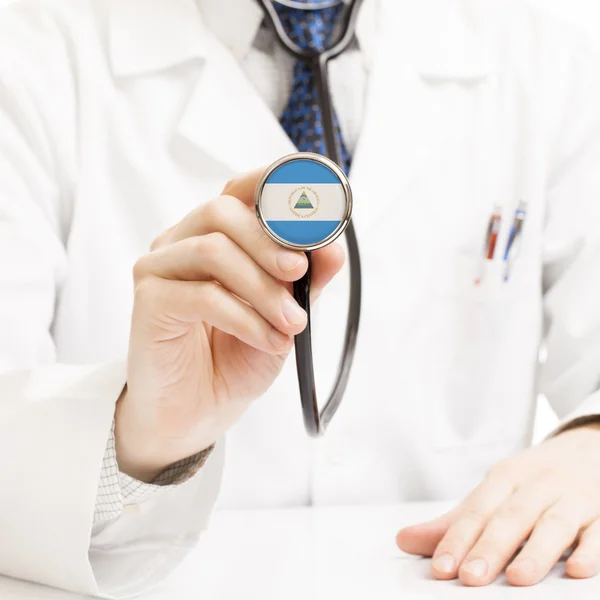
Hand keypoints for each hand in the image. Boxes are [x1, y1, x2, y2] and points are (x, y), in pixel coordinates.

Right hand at [116, 168, 343, 480]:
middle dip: (270, 242)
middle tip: (299, 273)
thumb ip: (306, 279)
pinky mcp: (149, 302)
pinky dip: (245, 318)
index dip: (274, 183)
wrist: (198, 410)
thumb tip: (332, 246)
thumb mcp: (285, 314)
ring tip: (292, 323)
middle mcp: (183, 242)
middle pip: (222, 211)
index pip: (240, 190)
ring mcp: (160, 268)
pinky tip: (268, 340)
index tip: (315, 201)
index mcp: (215, 235)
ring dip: (263, 289)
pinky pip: (202, 296)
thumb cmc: (237, 355)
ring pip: (212, 250)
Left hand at [396, 423, 599, 585]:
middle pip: (511, 517)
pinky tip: (578, 569)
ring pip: (554, 524)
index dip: (457, 538)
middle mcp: (536, 485)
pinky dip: (590, 549)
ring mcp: (572, 497)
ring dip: (536, 551)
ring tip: (518, 579)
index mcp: (505, 478)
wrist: (588, 447)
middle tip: (470, 577)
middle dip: (490, 547)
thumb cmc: (532, 479)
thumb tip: (404, 540)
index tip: (441, 567)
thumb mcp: (494, 491)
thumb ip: (454, 522)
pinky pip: (598, 531)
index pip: (477, 510)